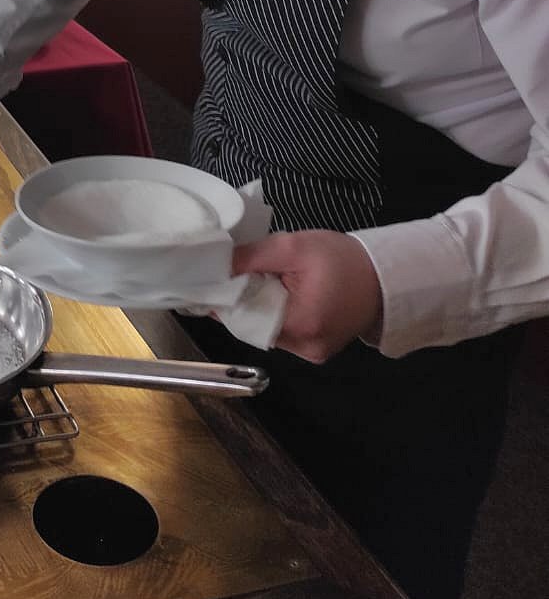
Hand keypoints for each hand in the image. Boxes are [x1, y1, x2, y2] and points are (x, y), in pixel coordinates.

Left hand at [231, 230, 382, 362]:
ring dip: (260, 306)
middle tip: (239, 273)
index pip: (243, 318)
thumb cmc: (342, 258)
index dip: (225, 297)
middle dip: (243, 300)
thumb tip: (216, 266)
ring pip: (267, 330)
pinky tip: (281, 292)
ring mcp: (313, 352)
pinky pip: (284, 332)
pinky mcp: (318, 349)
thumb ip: (252, 257)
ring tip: (264, 279)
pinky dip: (277, 313)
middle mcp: (305, 348)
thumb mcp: (294, 245)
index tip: (211, 279)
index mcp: (300, 325)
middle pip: (254, 327)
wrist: (386, 274)